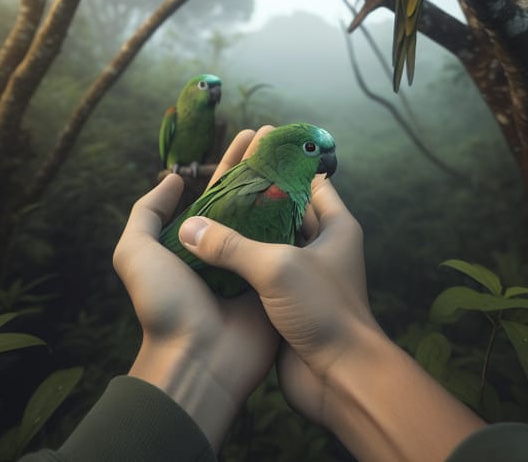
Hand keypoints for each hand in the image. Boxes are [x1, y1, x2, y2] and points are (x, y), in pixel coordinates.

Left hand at [112, 130, 278, 448]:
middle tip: (281, 135)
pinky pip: (290, 244)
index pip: (219, 189)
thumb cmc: (164, 305)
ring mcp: (255, 262)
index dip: (234, 160)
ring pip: (273, 215)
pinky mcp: (276, 278)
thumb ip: (146, 212)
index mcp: (197, 237)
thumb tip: (171, 180)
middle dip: (264, 164)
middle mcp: (228, 246)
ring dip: (286, 184)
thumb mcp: (135, 252)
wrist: (198, 358)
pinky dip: (301, 219)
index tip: (253, 133)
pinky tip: (315, 193)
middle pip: (250, 196)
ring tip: (300, 155)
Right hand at [178, 126, 484, 461]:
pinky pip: (260, 270)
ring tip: (208, 209)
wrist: (340, 378)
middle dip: (256, 194)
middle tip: (220, 177)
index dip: (285, 164)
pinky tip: (210, 251)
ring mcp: (304, 273)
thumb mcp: (276, 268)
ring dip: (244, 229)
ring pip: (269, 240)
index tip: (255, 148)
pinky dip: (239, 261)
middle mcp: (322, 245)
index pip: (310, 182)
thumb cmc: (322, 311)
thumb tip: (188, 228)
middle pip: (285, 208)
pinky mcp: (287, 299)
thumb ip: (230, 245)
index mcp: (335, 225)